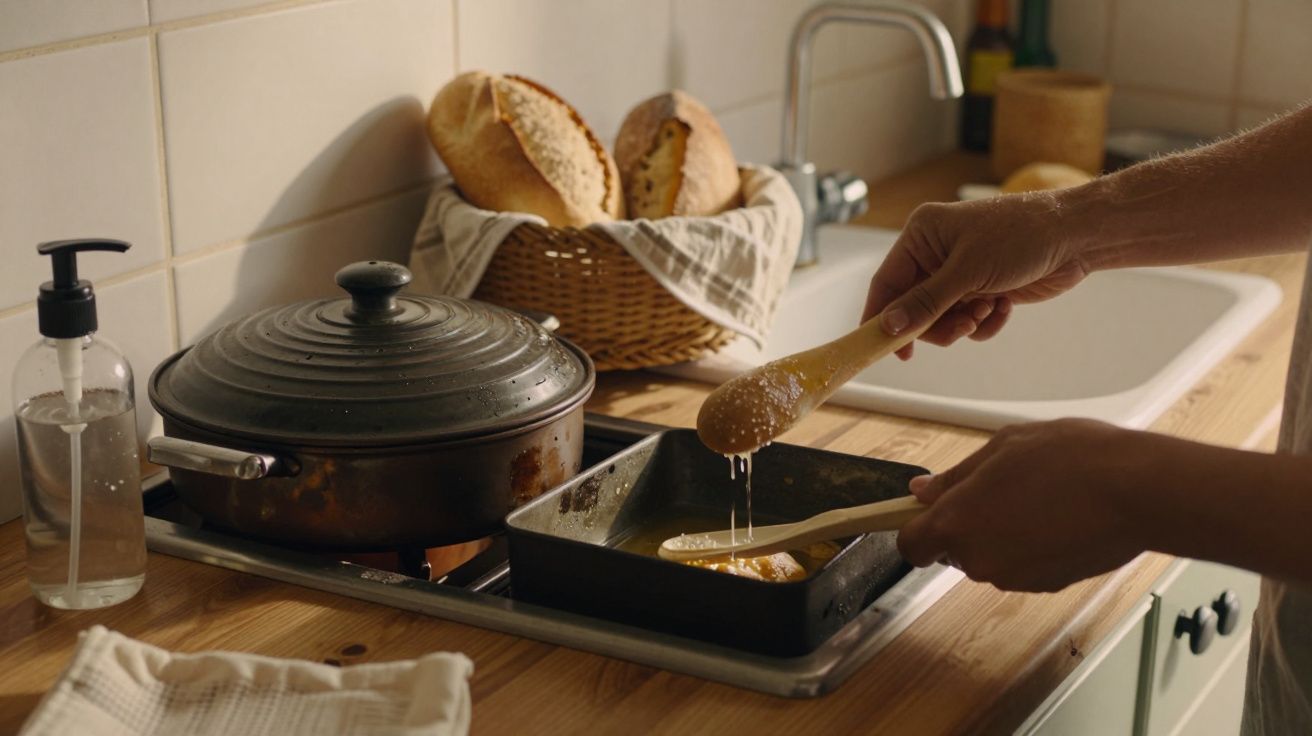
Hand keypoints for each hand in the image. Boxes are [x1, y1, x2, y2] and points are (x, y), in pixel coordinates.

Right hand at [863, 193, 1091, 358]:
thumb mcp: (967, 271)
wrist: (1076, 236)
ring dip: (963, 323)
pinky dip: (984, 322)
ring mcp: (960, 272)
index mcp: (922, 235)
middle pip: (913, 307)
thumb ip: (925, 302)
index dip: (882, 316)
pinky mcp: (983, 289)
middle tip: (961, 328)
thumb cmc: (1021, 236)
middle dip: (936, 323)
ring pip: (941, 318)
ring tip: (986, 310)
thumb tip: (887, 325)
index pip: (887, 282)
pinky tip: (1004, 307)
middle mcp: (936, 253)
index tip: (883, 347)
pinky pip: (967, 321)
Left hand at [897, 419, 1149, 592]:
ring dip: (1001, 535)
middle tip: (1000, 489)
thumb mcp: (1002, 448)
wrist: (1137, 492)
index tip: (927, 513)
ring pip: (990, 558)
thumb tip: (922, 492)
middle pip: (953, 550)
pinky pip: (1023, 567)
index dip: (916, 529)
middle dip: (967, 525)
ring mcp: (1014, 578)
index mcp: (957, 522)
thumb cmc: (1071, 459)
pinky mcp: (1047, 586)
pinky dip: (1031, 548)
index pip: (911, 545)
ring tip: (1038, 498)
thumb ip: (956, 477)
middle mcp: (978, 559)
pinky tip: (1058, 518)